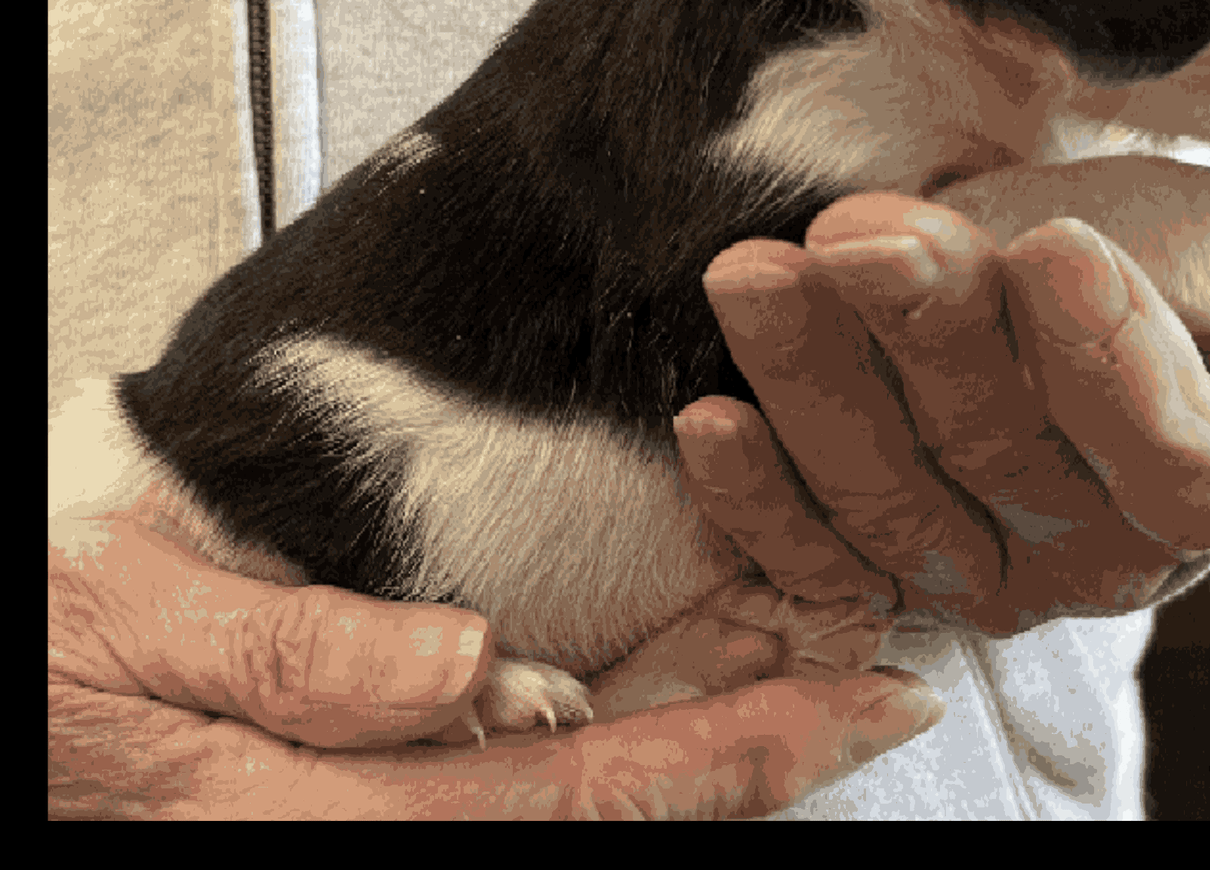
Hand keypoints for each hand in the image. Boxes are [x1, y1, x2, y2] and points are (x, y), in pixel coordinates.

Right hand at [48, 515, 940, 818]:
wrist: (5, 675)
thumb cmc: (45, 644)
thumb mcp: (133, 623)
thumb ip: (296, 660)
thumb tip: (466, 667)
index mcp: (341, 805)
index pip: (596, 789)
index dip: (749, 752)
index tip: (872, 701)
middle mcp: (386, 820)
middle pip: (625, 799)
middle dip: (770, 738)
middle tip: (887, 670)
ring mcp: (386, 804)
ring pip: (593, 784)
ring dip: (719, 725)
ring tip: (824, 656)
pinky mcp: (374, 775)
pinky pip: (532, 765)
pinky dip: (635, 718)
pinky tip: (689, 676)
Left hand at [678, 159, 1209, 631]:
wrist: (1096, 299)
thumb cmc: (1199, 282)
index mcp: (1205, 481)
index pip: (1172, 443)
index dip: (1117, 353)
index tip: (1061, 243)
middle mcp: (1089, 545)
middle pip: (1007, 453)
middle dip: (929, 332)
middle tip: (864, 232)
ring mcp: (976, 562)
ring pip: (892, 493)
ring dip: (814, 383)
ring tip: (757, 274)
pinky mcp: (882, 561)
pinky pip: (812, 553)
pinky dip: (755, 495)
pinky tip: (707, 417)